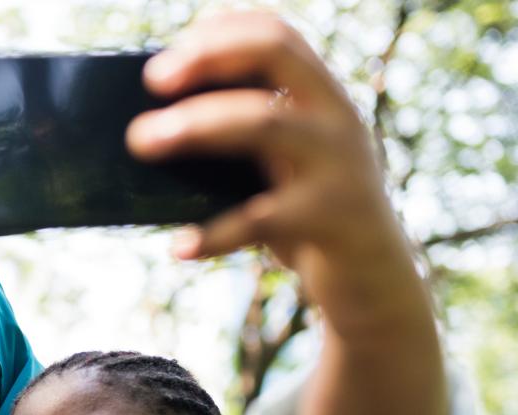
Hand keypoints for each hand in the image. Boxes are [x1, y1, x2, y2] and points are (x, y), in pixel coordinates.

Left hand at [128, 12, 428, 339]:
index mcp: (322, 97)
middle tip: (153, 81)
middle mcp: (336, 118)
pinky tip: (180, 247)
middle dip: (208, 58)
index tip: (165, 57)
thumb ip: (243, 136)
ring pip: (264, 123)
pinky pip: (262, 219)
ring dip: (196, 126)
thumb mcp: (284, 164)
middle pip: (275, 55)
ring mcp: (338, 164)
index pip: (276, 34)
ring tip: (142, 140)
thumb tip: (155, 126)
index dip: (219, 32)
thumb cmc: (310, 215)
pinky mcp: (331, 219)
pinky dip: (215, 233)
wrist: (375, 279)